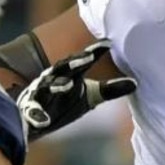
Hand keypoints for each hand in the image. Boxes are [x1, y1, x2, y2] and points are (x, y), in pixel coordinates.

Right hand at [16, 40, 135, 139]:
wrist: (34, 119)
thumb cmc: (64, 102)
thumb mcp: (89, 97)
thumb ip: (110, 89)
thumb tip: (135, 83)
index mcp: (68, 75)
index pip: (82, 61)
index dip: (94, 53)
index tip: (108, 44)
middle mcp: (53, 80)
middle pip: (63, 68)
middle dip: (74, 63)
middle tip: (88, 57)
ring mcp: (40, 94)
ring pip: (47, 87)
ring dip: (56, 85)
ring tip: (67, 85)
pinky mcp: (29, 111)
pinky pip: (32, 113)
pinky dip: (36, 115)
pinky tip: (43, 121)